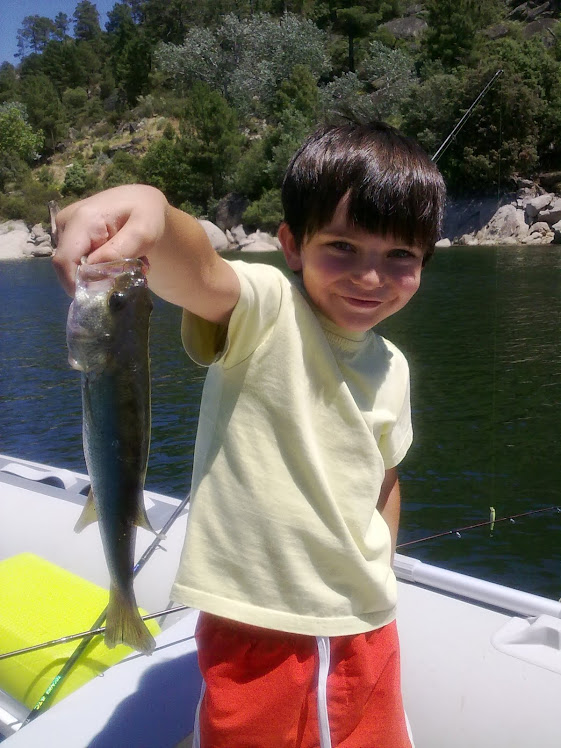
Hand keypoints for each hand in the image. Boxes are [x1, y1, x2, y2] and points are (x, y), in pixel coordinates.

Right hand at [52, 185, 167, 295]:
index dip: (78, 284)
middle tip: (123, 276)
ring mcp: (63, 229)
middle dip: (92, 280)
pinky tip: (113, 260)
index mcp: (82, 219)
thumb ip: (120, 251)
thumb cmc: (147, 214)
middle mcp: (65, 223)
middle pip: (67, 267)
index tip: (104, 294)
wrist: (141, 202)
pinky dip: (94, 268)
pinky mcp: (68, 236)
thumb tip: (92, 273)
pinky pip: (76, 261)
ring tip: (122, 265)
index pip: (65, 261)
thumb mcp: (143, 232)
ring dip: (96, 274)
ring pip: (72, 266)